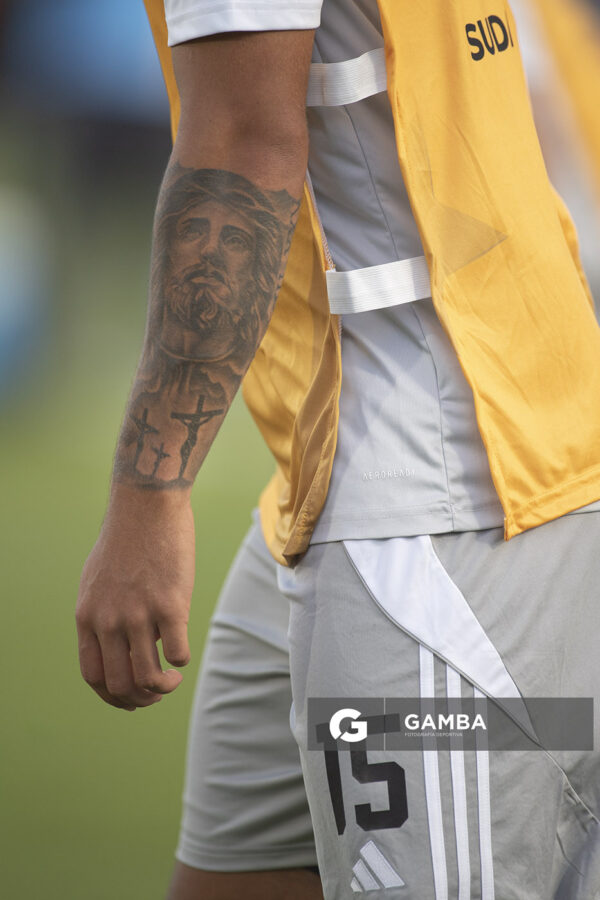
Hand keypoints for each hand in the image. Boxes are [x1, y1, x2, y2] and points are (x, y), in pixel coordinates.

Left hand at [76, 486, 194, 709]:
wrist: (146, 505)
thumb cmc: (126, 539)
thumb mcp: (97, 581)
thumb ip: (102, 614)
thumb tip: (121, 645)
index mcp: (88, 617)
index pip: (94, 676)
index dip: (114, 696)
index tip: (132, 697)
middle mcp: (109, 620)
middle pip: (121, 684)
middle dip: (141, 699)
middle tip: (157, 691)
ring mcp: (139, 614)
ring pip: (149, 677)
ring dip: (163, 686)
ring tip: (173, 677)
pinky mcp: (170, 604)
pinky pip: (177, 652)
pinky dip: (181, 661)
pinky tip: (182, 650)